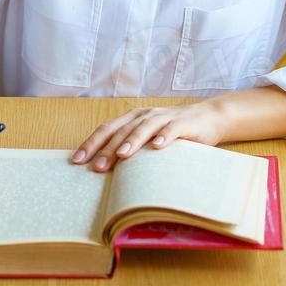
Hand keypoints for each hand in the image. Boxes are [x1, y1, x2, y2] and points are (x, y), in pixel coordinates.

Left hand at [71, 100, 227, 171]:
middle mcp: (146, 115)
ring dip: (132, 141)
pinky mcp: (184, 123)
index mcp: (133, 118)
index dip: (92, 143)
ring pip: (144, 127)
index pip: (108, 129)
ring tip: (122, 156)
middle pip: (122, 130)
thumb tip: (105, 171)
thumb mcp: (149, 138)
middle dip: (108, 148)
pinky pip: (172, 129)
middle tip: (95, 167)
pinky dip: (164, 136)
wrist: (209, 117)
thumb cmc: (174, 132)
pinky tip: (157, 146)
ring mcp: (165, 117)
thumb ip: (132, 148)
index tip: (76, 160)